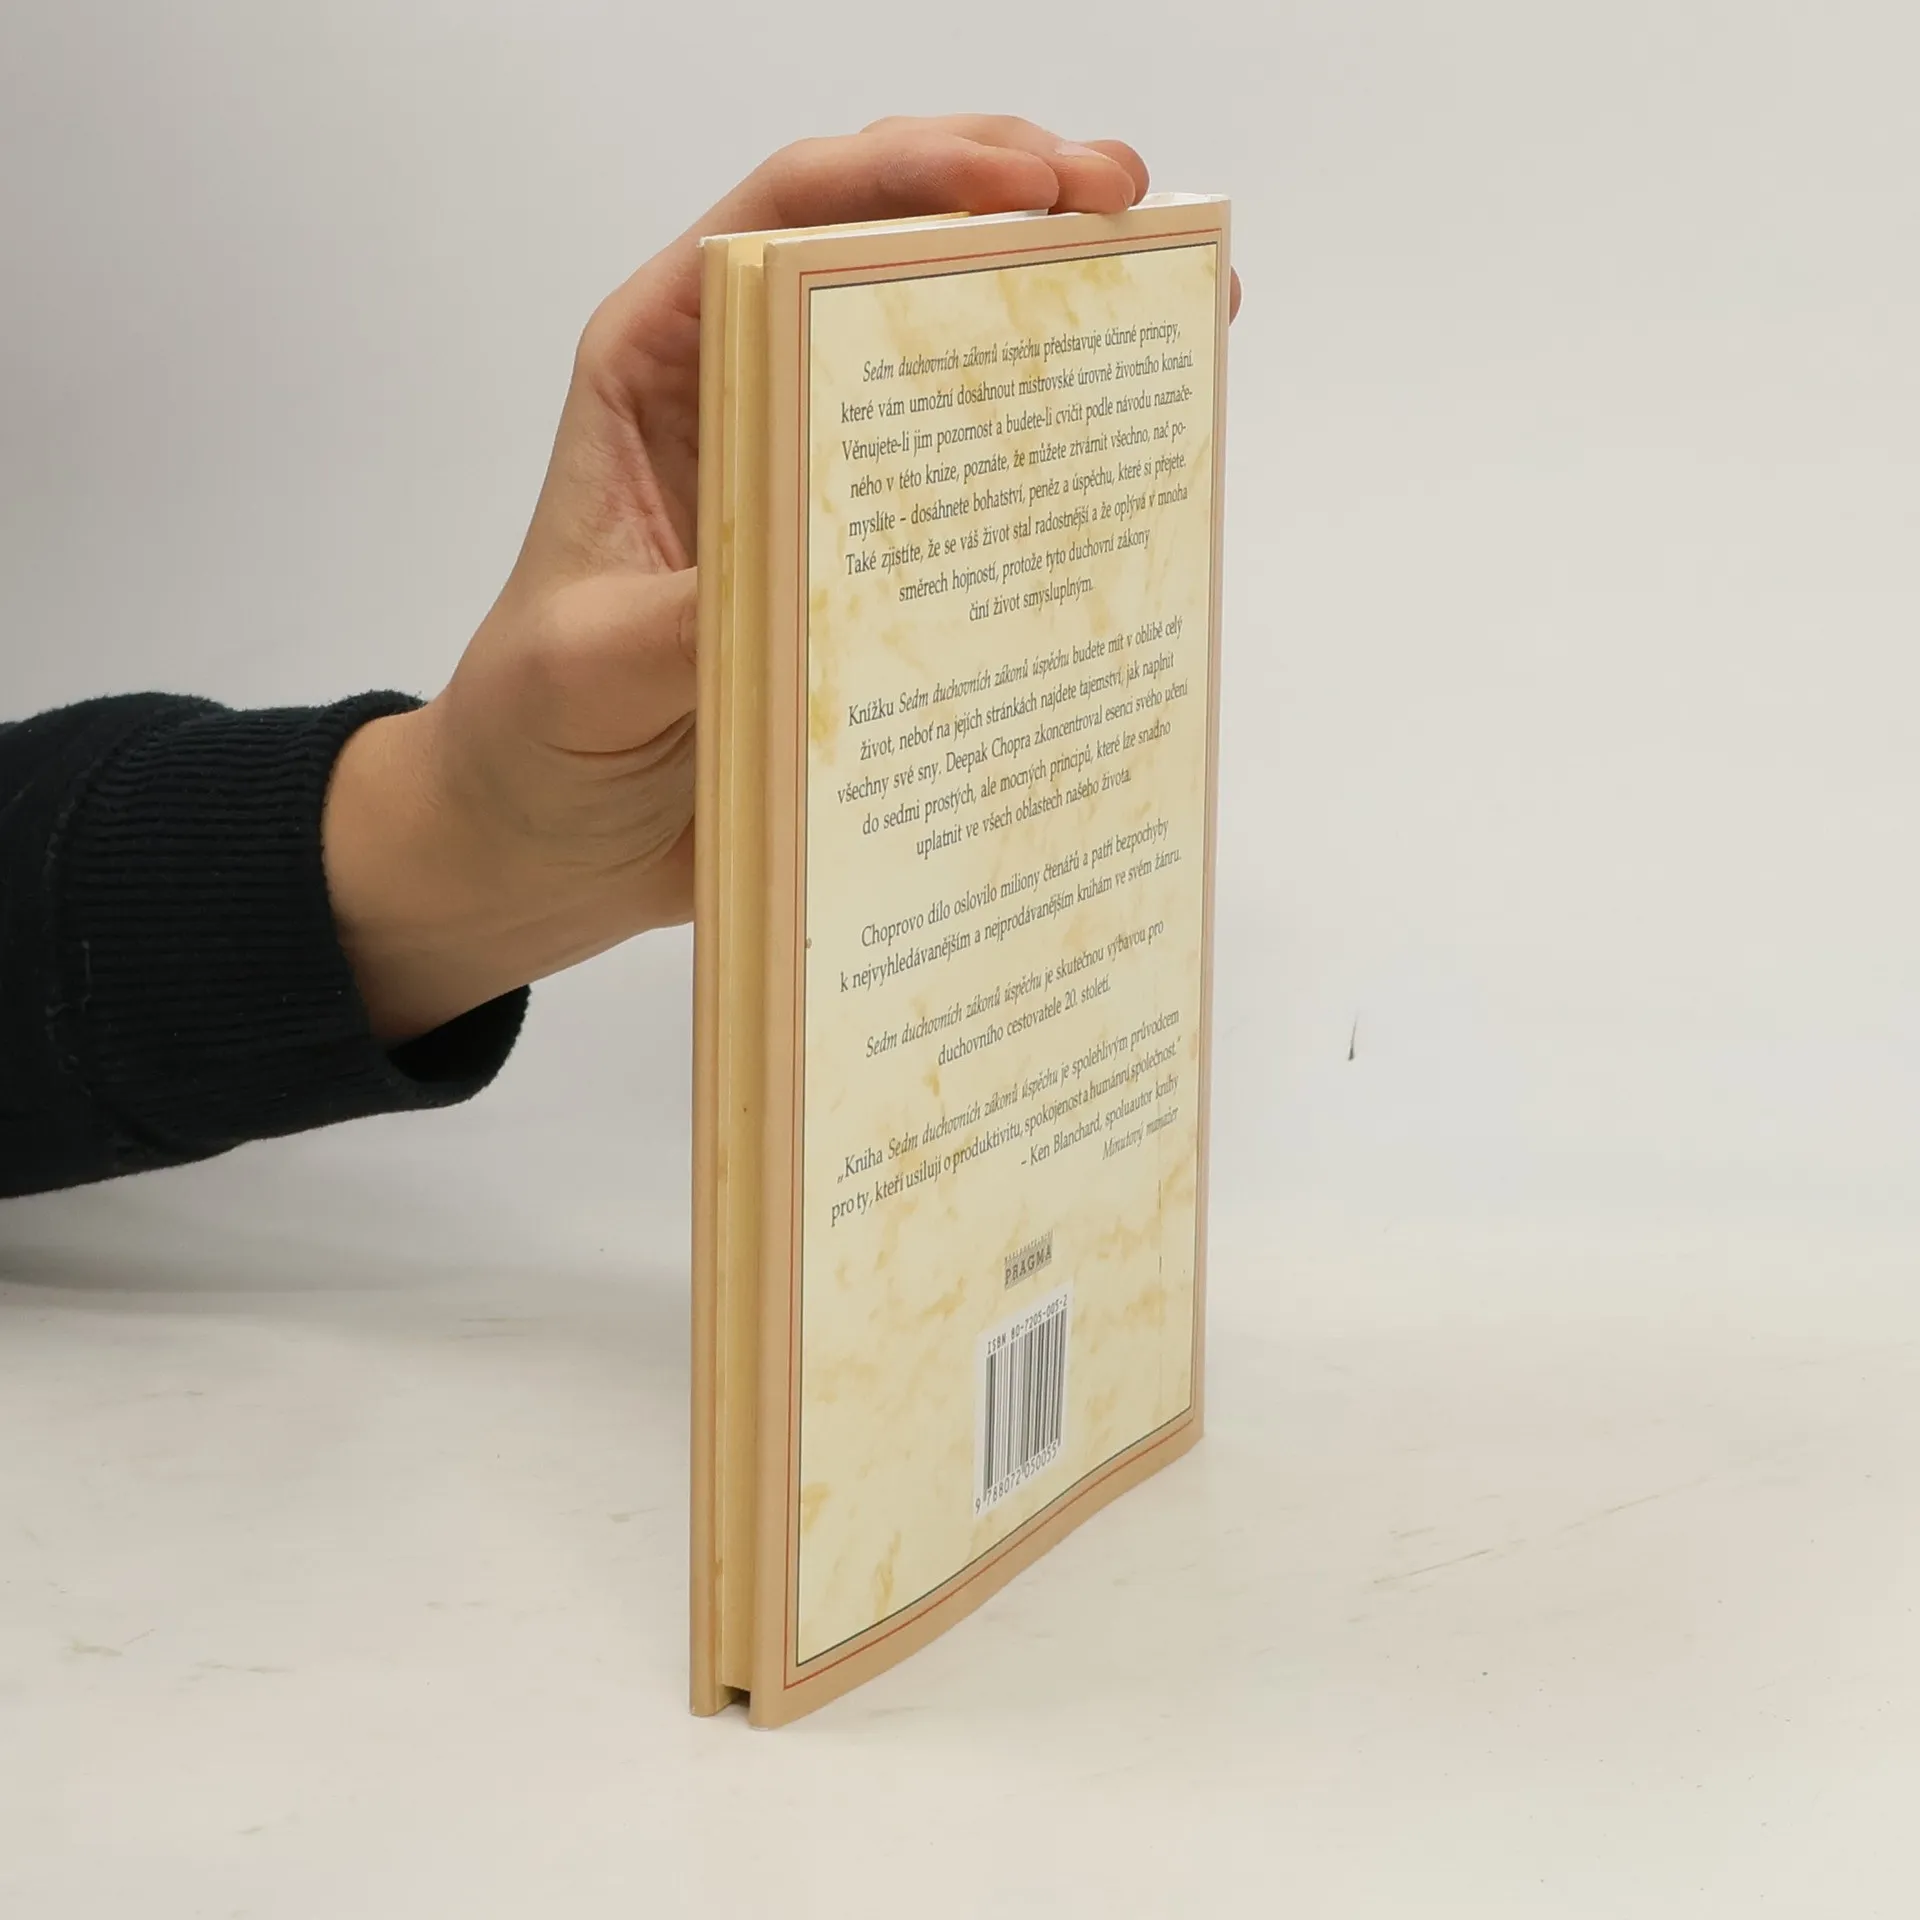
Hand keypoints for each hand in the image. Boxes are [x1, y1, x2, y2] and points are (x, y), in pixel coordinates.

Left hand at [323, 116, 1236, 1042]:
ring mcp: (821, 482)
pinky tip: (1130, 458)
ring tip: (1174, 299)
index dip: (908, 169)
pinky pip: (973, 497)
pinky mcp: (869, 571)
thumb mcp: (591, 662)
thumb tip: (822, 584)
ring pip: (949, 359)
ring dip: (1059, 314)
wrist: (549, 837)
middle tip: (1128, 206)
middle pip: (890, 251)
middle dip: (1017, 204)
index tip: (1022, 184)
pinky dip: (1053, 463)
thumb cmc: (533, 729)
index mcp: (663, 367)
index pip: (787, 217)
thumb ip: (690, 616)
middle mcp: (752, 399)